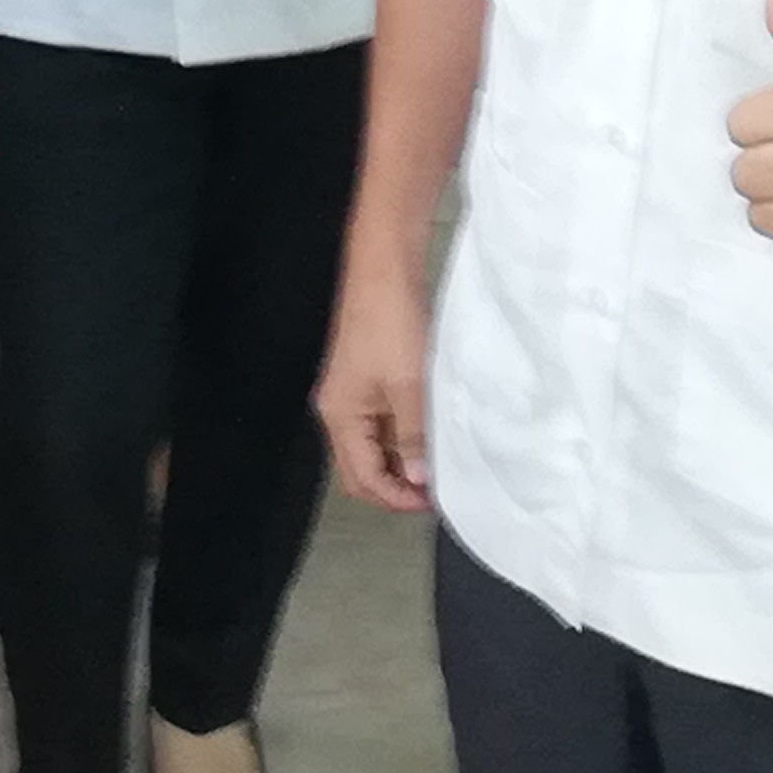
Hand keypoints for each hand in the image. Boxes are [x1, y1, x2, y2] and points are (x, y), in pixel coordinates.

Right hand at [315, 270, 433, 511]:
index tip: (432, 503)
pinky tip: (427, 435)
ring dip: (399, 462)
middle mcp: (337, 410)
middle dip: (393, 486)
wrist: (384, 270)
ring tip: (435, 465)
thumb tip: (418, 478)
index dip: (396, 497)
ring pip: (371, 447)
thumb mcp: (409, 386)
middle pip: (359, 468)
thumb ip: (413, 436)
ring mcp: (350, 395)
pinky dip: (401, 437)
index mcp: (340, 416)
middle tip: (432, 493)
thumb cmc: (390, 323)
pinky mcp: (364, 380)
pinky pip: (379, 424)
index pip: (362, 478)